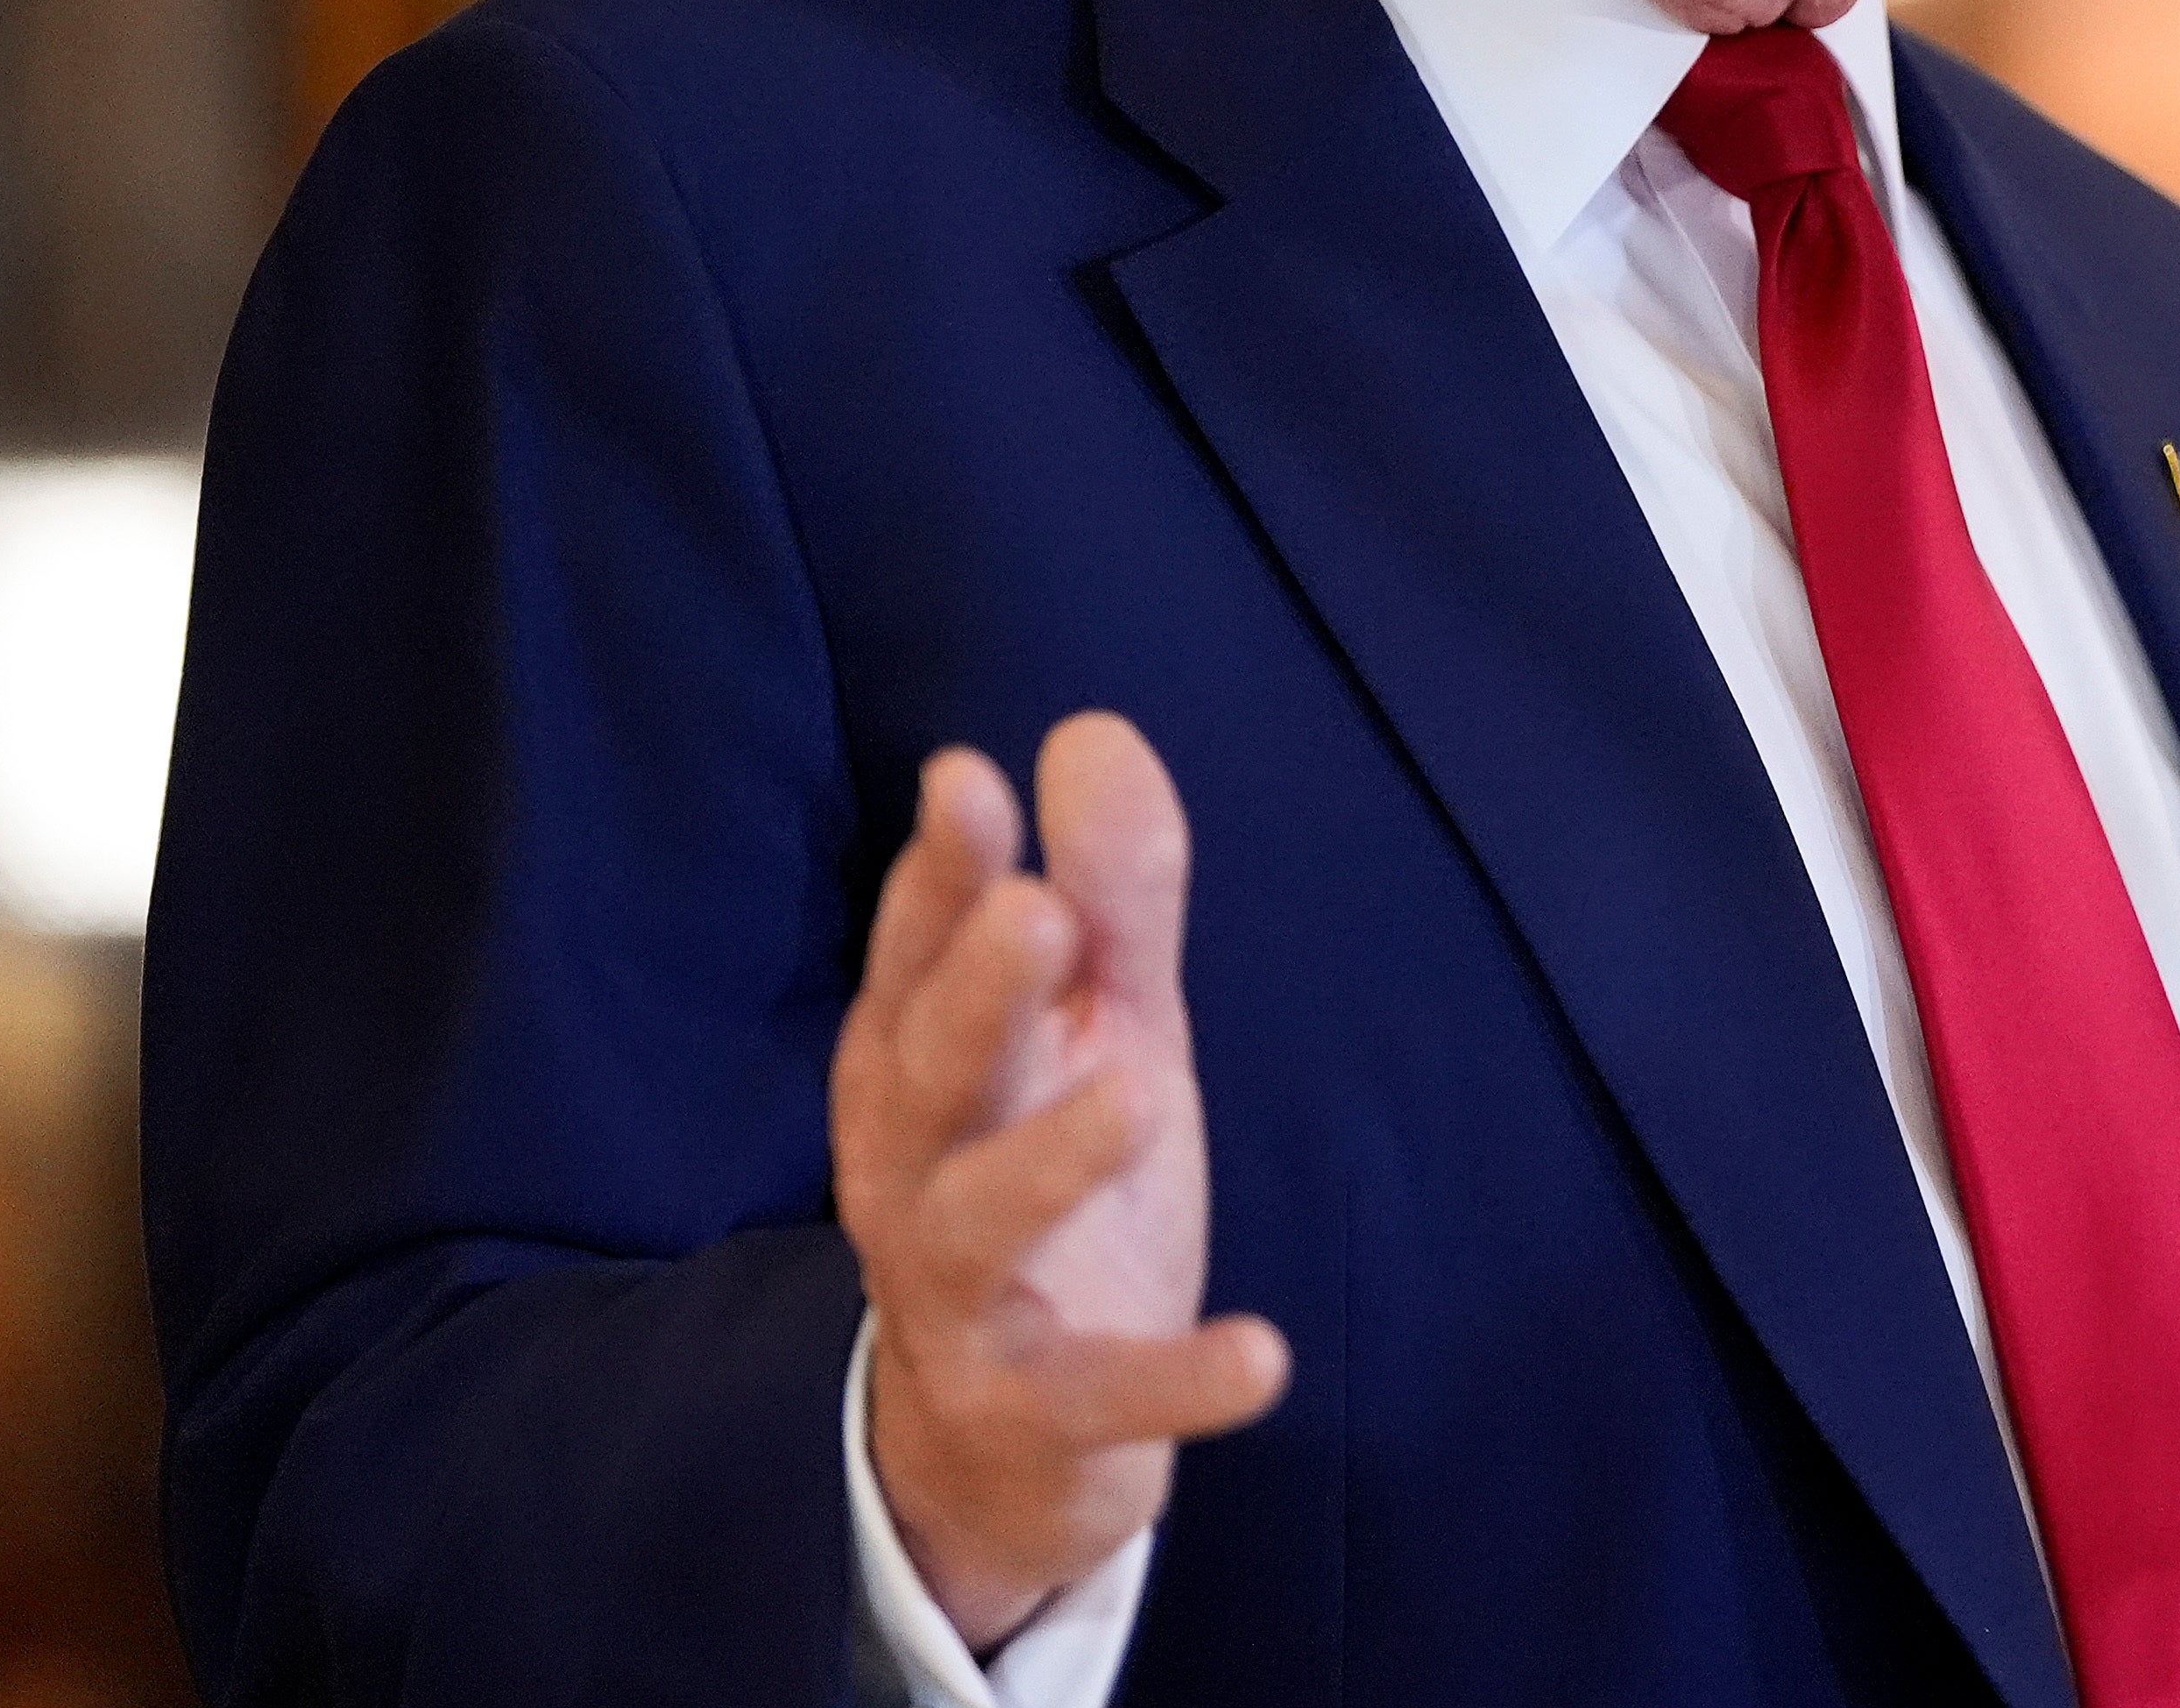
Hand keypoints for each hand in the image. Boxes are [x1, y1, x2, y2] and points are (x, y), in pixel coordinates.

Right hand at [833, 715, 1290, 1651]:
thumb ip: (1112, 898)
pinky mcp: (1030, 1411)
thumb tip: (1092, 731)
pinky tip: (1264, 1355)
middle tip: (1035, 913)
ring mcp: (961, 1299)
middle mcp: (914, 1172)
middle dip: (976, 995)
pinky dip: (1174, 1381)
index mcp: (922, 1066)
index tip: (966, 778)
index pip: (918, 955)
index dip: (940, 873)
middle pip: (932, 1073)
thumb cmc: (1053, 1191)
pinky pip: (1095, 1396)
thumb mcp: (1101, 1032)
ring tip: (1136, 1093)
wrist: (998, 1448)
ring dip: (1050, 1160)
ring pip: (977, 1224)